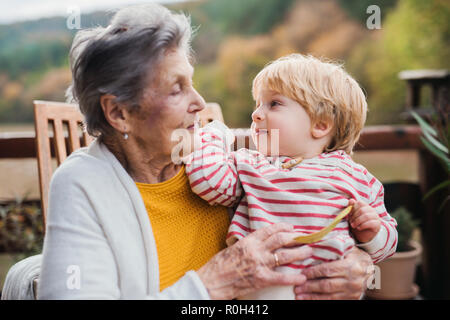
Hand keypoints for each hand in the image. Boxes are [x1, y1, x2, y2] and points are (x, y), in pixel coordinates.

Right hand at [197, 223, 312, 299]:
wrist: (211, 281)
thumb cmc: (219, 266)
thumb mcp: (233, 248)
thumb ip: (248, 244)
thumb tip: (260, 241)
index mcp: (248, 241)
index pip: (270, 230)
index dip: (284, 227)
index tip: (291, 228)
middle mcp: (256, 250)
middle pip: (281, 239)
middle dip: (296, 238)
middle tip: (305, 239)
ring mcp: (259, 264)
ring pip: (285, 256)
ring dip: (299, 253)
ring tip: (309, 252)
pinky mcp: (260, 279)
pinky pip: (281, 277)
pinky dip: (293, 277)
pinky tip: (302, 277)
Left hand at [294, 247, 372, 299]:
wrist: (370, 268)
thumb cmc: (354, 256)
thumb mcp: (347, 249)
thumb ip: (333, 248)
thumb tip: (312, 246)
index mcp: (350, 266)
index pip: (327, 270)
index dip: (313, 273)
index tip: (301, 274)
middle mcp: (352, 280)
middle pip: (326, 285)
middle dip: (309, 286)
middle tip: (297, 287)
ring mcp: (352, 291)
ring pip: (329, 296)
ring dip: (312, 296)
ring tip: (299, 296)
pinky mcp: (351, 298)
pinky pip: (334, 301)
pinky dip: (321, 300)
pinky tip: (310, 300)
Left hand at [348, 199, 380, 242]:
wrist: (362, 235)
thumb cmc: (357, 224)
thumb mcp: (352, 216)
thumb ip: (351, 208)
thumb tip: (351, 200)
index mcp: (365, 206)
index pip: (360, 203)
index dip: (353, 209)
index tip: (349, 215)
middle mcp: (372, 210)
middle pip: (362, 210)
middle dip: (354, 217)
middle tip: (351, 222)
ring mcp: (376, 217)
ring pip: (366, 216)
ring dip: (357, 221)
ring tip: (353, 226)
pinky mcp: (377, 224)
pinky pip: (370, 223)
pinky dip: (362, 226)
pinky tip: (359, 228)